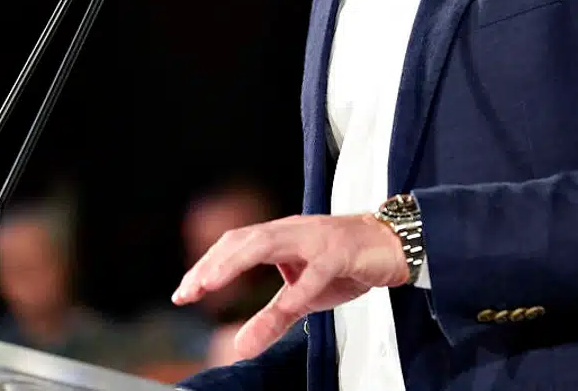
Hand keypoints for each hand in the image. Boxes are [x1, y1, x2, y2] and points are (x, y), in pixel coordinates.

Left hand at [172, 213, 408, 358]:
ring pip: (269, 243)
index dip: (207, 265)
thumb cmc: (347, 263)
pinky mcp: (342, 251)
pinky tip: (287, 306)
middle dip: (212, 264)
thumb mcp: (304, 296)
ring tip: (211, 283)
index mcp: (282, 237)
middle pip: (244, 240)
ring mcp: (317, 238)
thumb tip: (239, 347)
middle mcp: (293, 231)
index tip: (183, 293)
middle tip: (189, 290)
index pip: (236, 245)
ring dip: (236, 262)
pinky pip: (317, 270)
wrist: (393, 246)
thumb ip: (272, 319)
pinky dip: (299, 288)